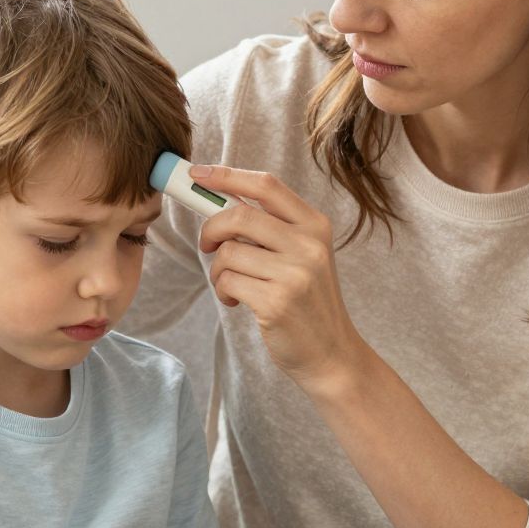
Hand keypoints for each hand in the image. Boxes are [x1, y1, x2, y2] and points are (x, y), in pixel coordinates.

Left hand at [191, 166, 367, 395]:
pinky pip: (227, 281)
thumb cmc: (308, 302)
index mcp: (314, 225)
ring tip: (231, 284)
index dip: (226, 175)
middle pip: (238, 215)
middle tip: (208, 245)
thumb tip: (219, 200)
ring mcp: (294, 274)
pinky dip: (223, 290)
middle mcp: (308, 245)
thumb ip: (270, 229)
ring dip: (217, 270)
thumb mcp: (302, 256)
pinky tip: (236, 301)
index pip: (266, 185)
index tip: (197, 174)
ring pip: (228, 252)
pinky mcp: (276, 302)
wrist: (331, 353)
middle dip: (211, 229)